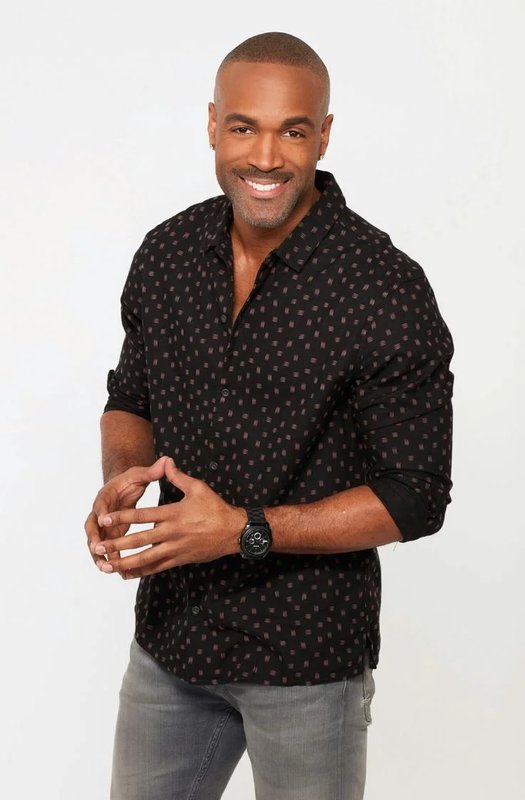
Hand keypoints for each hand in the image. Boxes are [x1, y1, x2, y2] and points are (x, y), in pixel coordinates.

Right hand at [84, 456, 169, 571]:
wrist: (123, 487)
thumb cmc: (131, 481)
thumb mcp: (140, 474)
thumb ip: (151, 471)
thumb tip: (167, 460)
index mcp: (106, 496)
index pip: (101, 504)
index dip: (102, 512)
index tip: (105, 520)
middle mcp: (100, 512)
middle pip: (92, 527)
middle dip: (94, 539)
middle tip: (97, 550)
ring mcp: (103, 526)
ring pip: (97, 542)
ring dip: (99, 555)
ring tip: (105, 568)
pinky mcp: (109, 535)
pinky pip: (107, 550)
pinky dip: (110, 560)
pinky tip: (118, 573)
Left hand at [91, 458, 245, 578]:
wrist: (234, 531)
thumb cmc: (215, 508)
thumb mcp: (198, 487)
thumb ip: (178, 477)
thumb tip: (166, 461)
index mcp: (173, 513)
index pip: (142, 515)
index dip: (122, 516)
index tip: (104, 519)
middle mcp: (172, 533)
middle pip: (139, 540)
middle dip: (117, 543)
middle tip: (98, 547)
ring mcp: (175, 548)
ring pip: (146, 558)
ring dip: (125, 562)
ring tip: (108, 565)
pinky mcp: (180, 559)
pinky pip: (157, 568)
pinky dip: (141, 571)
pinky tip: (127, 574)